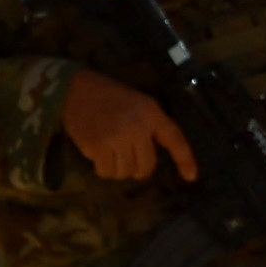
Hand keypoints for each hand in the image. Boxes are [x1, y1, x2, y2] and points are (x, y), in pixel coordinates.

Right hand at [59, 68, 200, 181]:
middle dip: (137, 168)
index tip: (191, 176)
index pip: (174, 138)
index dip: (184, 159)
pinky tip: (98, 155)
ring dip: (118, 169)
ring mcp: (117, 138)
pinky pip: (107, 172)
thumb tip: (151, 156)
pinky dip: (103, 169)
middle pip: (146, 166)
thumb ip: (149, 125)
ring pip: (125, 172)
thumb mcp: (137, 103)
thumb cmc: (108, 96)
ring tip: (109, 153)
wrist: (75, 90)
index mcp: (151, 113)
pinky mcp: (98, 147)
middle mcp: (137, 127)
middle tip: (126, 158)